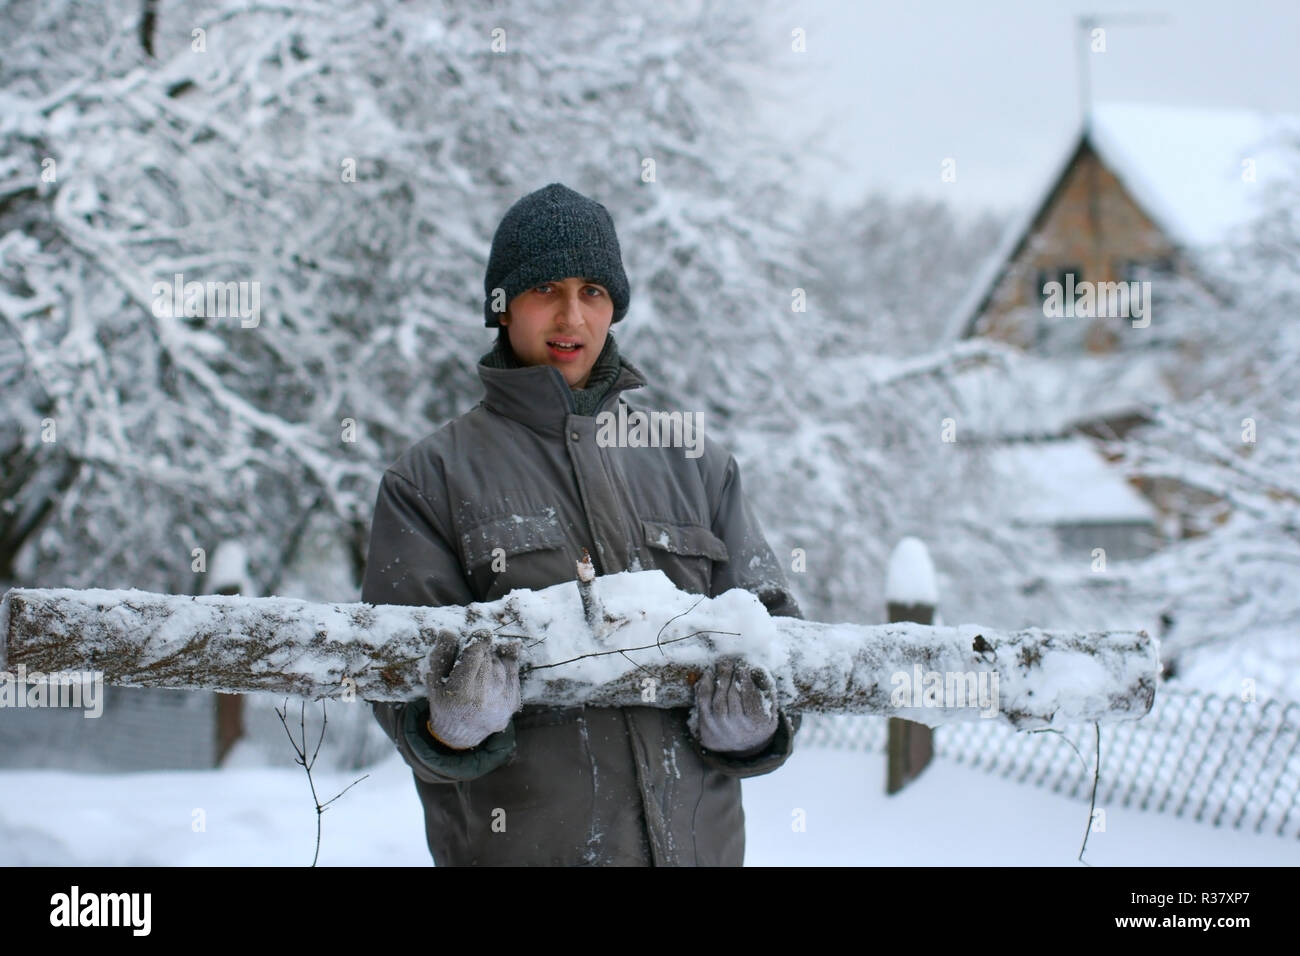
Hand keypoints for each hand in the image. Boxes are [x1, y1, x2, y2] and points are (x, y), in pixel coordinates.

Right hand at [424, 627, 520, 749]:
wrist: (462, 733)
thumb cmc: (445, 701)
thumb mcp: (434, 680)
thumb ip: (441, 654)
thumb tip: (448, 631)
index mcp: (460, 692)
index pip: (476, 654)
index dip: (480, 639)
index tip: (480, 634)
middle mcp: (484, 698)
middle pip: (489, 657)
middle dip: (483, 651)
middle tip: (475, 655)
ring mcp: (502, 701)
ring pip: (502, 663)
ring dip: (493, 658)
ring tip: (481, 669)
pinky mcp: (514, 702)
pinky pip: (513, 671)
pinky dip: (505, 665)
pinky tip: (494, 671)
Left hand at [692, 658, 779, 755]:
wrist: (744, 746)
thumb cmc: (759, 718)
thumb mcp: (770, 705)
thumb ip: (765, 686)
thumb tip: (755, 667)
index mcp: (758, 723)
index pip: (750, 697)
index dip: (744, 679)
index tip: (743, 666)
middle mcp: (739, 729)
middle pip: (732, 697)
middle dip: (730, 677)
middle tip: (729, 662)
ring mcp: (721, 730)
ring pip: (718, 701)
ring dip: (719, 679)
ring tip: (722, 665)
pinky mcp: (707, 727)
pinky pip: (703, 704)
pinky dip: (704, 687)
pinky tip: (709, 674)